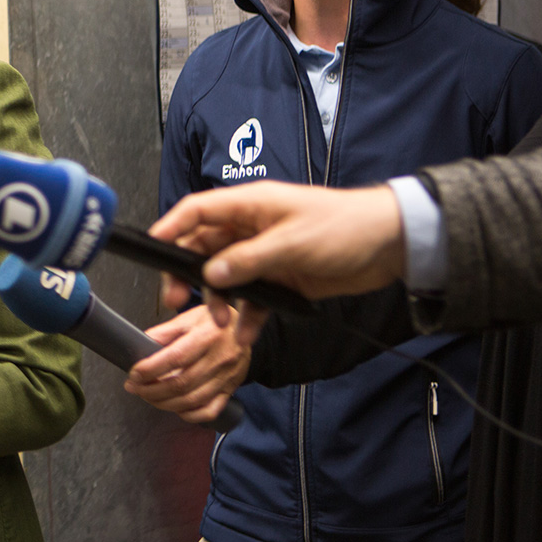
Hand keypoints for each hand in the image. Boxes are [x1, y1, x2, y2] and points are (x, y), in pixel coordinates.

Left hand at [124, 305, 250, 424]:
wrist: (245, 329)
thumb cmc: (214, 321)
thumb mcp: (189, 317)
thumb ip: (165, 331)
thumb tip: (141, 344)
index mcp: (208, 336)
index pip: (175, 358)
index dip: (151, 369)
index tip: (134, 373)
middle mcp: (220, 359)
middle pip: (181, 384)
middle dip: (151, 390)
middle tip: (134, 387)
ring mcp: (227, 378)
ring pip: (192, 401)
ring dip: (164, 403)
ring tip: (147, 396)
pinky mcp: (230, 390)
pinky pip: (210, 411)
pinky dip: (189, 415)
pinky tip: (174, 407)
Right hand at [150, 181, 406, 301]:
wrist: (390, 245)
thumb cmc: (344, 227)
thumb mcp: (291, 243)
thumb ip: (247, 260)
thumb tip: (210, 276)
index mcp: (249, 207)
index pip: (196, 211)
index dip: (170, 228)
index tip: (151, 249)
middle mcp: (251, 228)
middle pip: (204, 249)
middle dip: (188, 276)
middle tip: (175, 300)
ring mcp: (266, 254)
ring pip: (226, 278)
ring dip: (220, 301)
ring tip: (222, 322)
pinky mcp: (282, 277)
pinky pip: (254, 298)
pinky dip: (248, 317)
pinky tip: (246, 334)